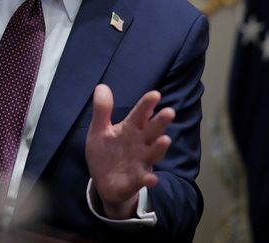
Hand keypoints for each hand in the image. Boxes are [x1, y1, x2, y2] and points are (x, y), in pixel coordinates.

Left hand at [85, 85, 174, 218]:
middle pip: (152, 130)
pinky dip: (148, 179)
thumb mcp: (99, 131)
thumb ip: (102, 110)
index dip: (147, 104)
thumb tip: (101, 86)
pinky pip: (143, 179)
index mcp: (130, 129)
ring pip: (152, 153)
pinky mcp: (136, 180)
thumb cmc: (106, 153)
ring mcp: (140, 162)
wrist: (105, 183)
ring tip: (165, 140)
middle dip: (160, 122)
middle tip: (169, 112)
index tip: (155, 94)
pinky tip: (152, 179)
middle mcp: (140, 143)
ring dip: (159, 147)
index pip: (140, 114)